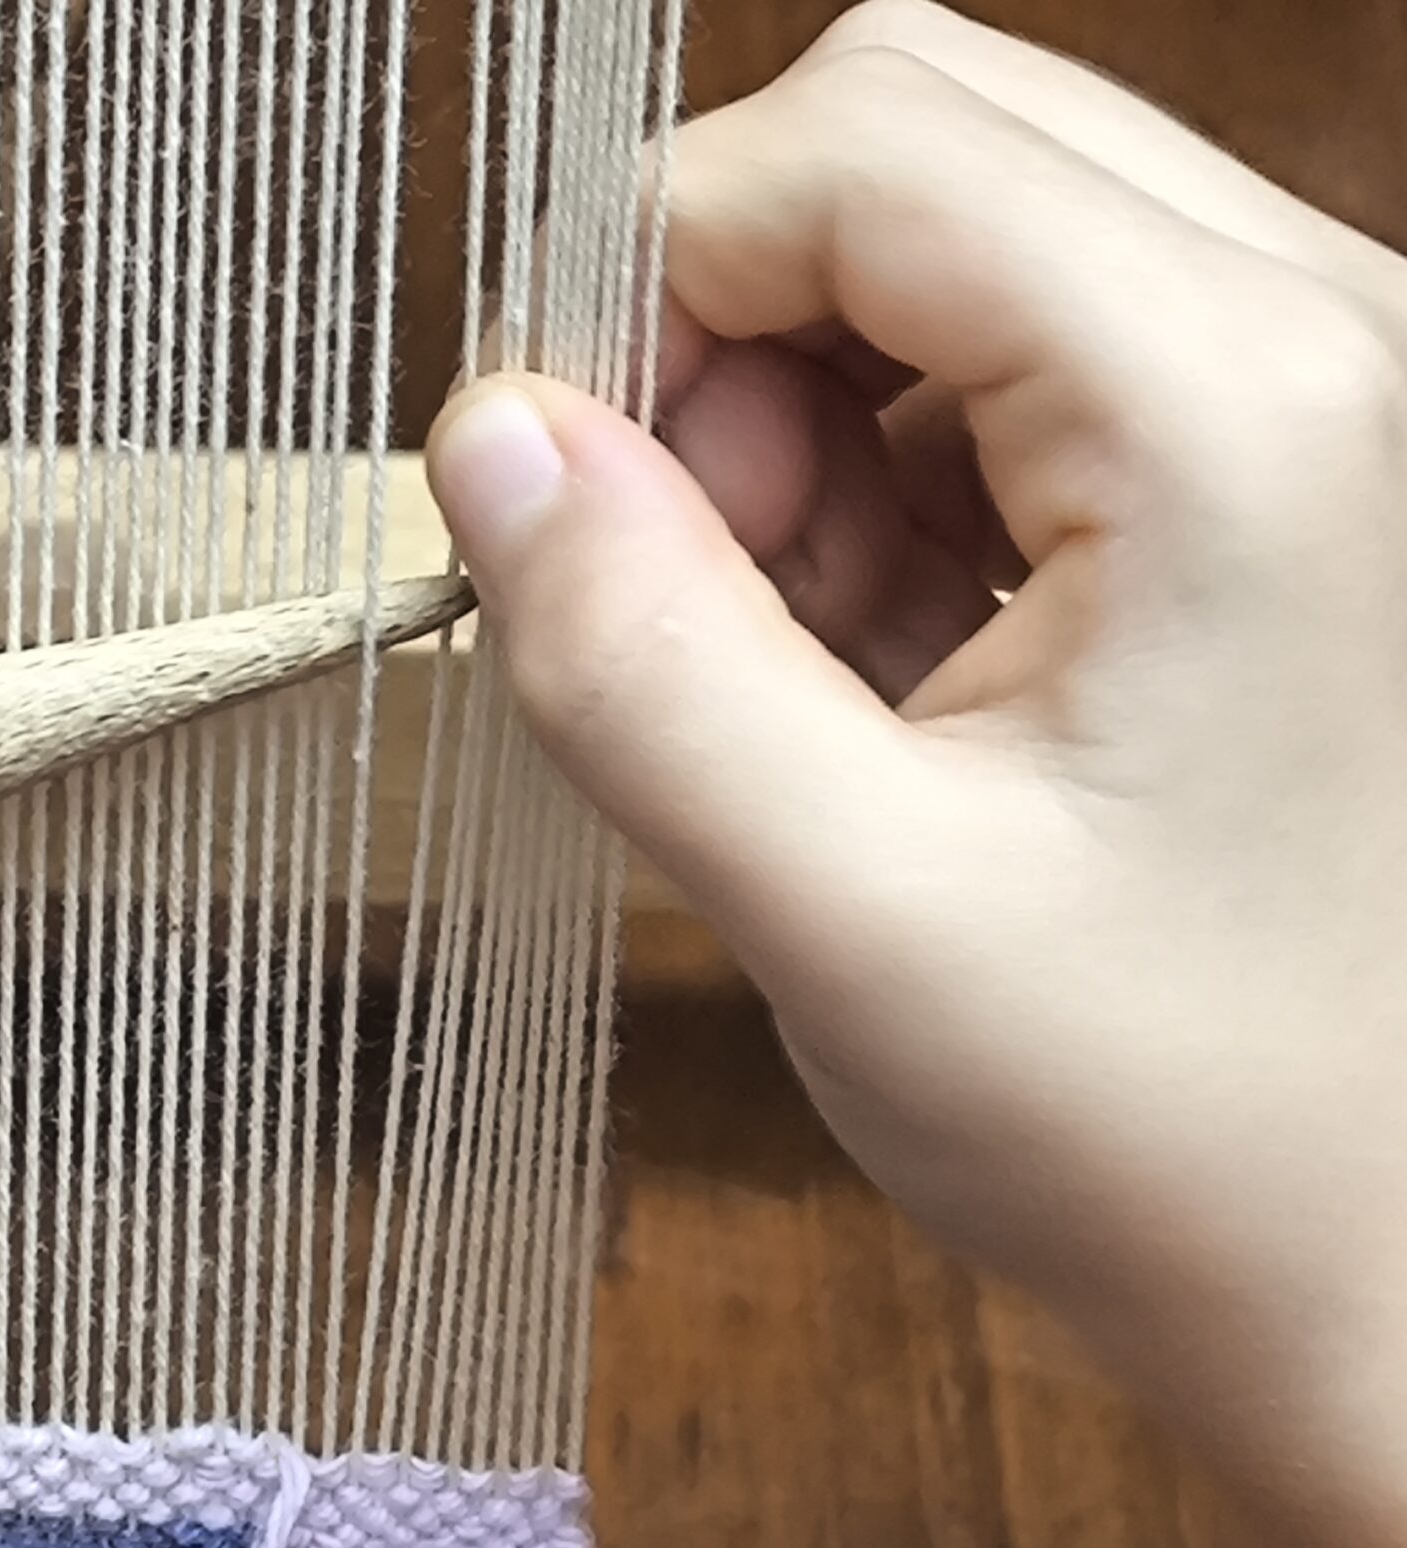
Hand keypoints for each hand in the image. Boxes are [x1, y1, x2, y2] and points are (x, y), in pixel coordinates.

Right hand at [426, 0, 1406, 1547]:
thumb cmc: (1192, 1144)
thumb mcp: (850, 919)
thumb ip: (636, 663)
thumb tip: (486, 441)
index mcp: (1253, 413)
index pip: (861, 146)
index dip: (642, 281)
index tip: (556, 493)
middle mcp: (1340, 344)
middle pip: (925, 142)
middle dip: (729, 335)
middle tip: (690, 584)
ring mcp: (1337, 401)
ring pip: (967, 247)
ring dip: (811, 421)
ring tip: (802, 673)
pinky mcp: (1304, 473)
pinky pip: (1032, 368)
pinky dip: (900, 483)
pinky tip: (889, 676)